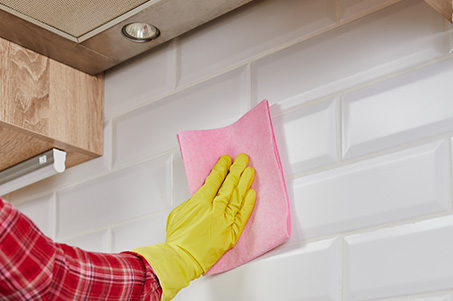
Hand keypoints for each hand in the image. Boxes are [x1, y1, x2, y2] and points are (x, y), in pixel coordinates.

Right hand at [133, 153, 255, 299]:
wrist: (181, 259)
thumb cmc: (177, 239)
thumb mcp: (179, 212)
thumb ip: (193, 202)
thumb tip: (203, 196)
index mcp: (200, 202)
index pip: (215, 179)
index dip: (222, 168)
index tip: (227, 160)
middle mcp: (215, 209)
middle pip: (229, 184)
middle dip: (237, 169)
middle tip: (243, 159)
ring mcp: (224, 221)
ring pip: (238, 197)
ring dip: (245, 182)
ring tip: (250, 171)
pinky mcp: (231, 234)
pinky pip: (243, 216)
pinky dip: (248, 204)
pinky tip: (252, 193)